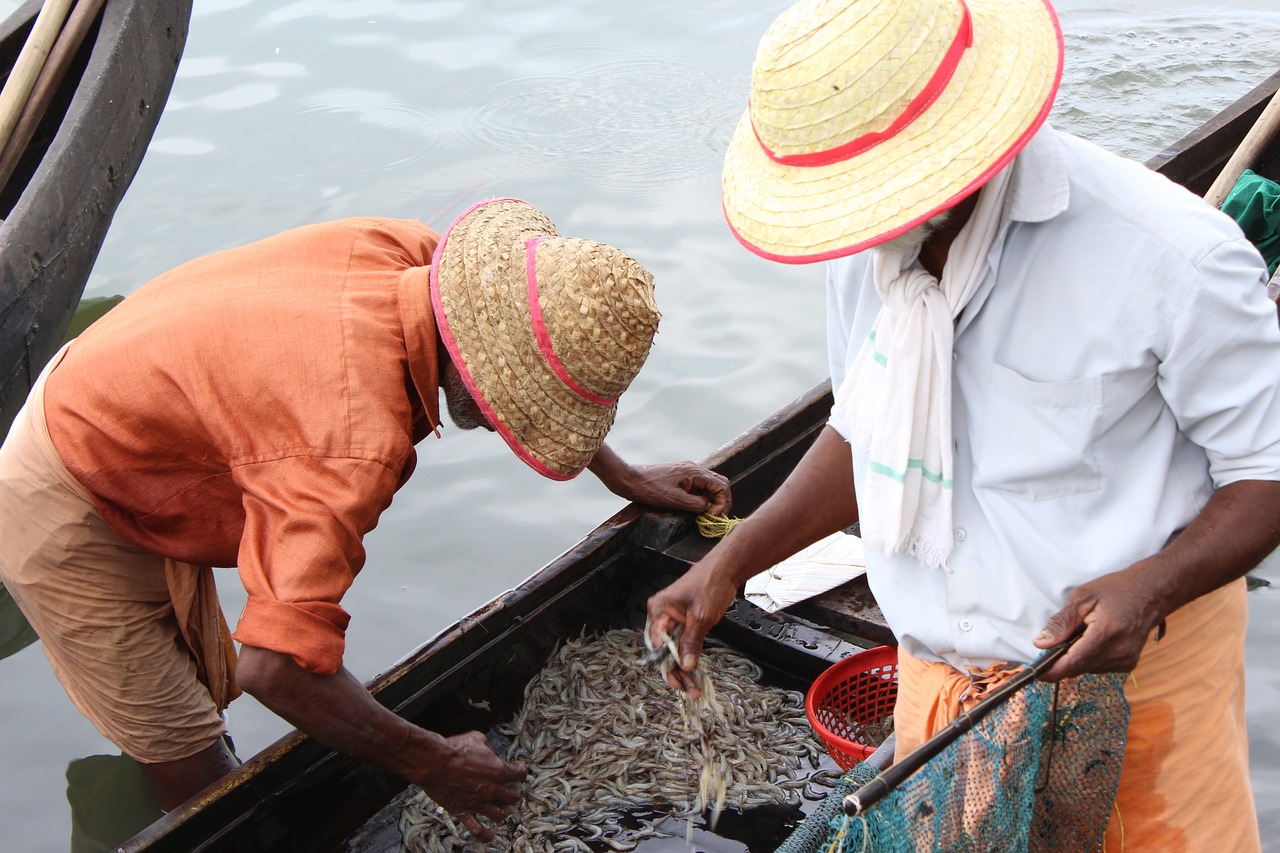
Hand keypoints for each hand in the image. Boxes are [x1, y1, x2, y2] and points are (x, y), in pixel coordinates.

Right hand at [414, 730, 527, 840]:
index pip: (519, 775)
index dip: (521, 771)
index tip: (518, 769)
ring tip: (503, 809)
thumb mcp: (477, 738)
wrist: (435, 762)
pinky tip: (490, 835)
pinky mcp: (463, 811)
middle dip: (513, 793)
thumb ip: (487, 746)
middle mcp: (492, 789)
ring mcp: (478, 802)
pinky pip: (477, 829)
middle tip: (511, 791)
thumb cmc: (455, 750)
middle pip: (512, 797)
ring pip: (499, 813)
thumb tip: (487, 749)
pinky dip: (485, 834)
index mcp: (499, 771)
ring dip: (503, 811)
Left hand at [618, 461, 731, 514]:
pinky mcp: (681, 476)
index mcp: (695, 472)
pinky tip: (697, 506)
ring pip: (710, 484)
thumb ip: (695, 504)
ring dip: (712, 499)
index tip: (712, 516)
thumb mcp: (675, 500)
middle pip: (719, 483)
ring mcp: (688, 472)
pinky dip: (703, 496)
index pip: (721, 485)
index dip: (722, 503)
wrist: (630, 479)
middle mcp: (694, 468)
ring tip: (707, 514)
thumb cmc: (650, 489)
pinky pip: (699, 485)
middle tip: (715, 516)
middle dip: (721, 500)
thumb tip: (708, 508)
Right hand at [645, 562, 738, 697]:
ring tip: (693, 688)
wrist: (725, 570)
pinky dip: (689, 658)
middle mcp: (661, 616)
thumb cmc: (710, 584)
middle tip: (687, 689)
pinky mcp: (685, 623)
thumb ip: (691, 642)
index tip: (677, 681)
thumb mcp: (701, 617)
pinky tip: (695, 674)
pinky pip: (684, 644)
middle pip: (665, 651)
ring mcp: (673, 620)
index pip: (658, 645)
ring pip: (675, 650)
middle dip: (676, 672)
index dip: (666, 665)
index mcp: (658, 610)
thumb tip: (685, 665)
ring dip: (684, 669)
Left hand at [1032, 560, 1166, 681]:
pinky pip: (1098, 667)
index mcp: (1107, 634)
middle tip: (1050, 645)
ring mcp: (1126, 661)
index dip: (1051, 670)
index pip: (1073, 663)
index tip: (1034, 672)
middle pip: (1078, 668)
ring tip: (1078, 635)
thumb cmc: (1116, 590)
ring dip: (1075, 658)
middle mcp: (1119, 652)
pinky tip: (1090, 640)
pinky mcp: (1128, 664)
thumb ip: (1061, 622)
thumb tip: (1040, 643)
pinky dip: (1088, 658)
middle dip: (1060, 661)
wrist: (1151, 593)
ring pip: (1087, 669)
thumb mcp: (1083, 597)